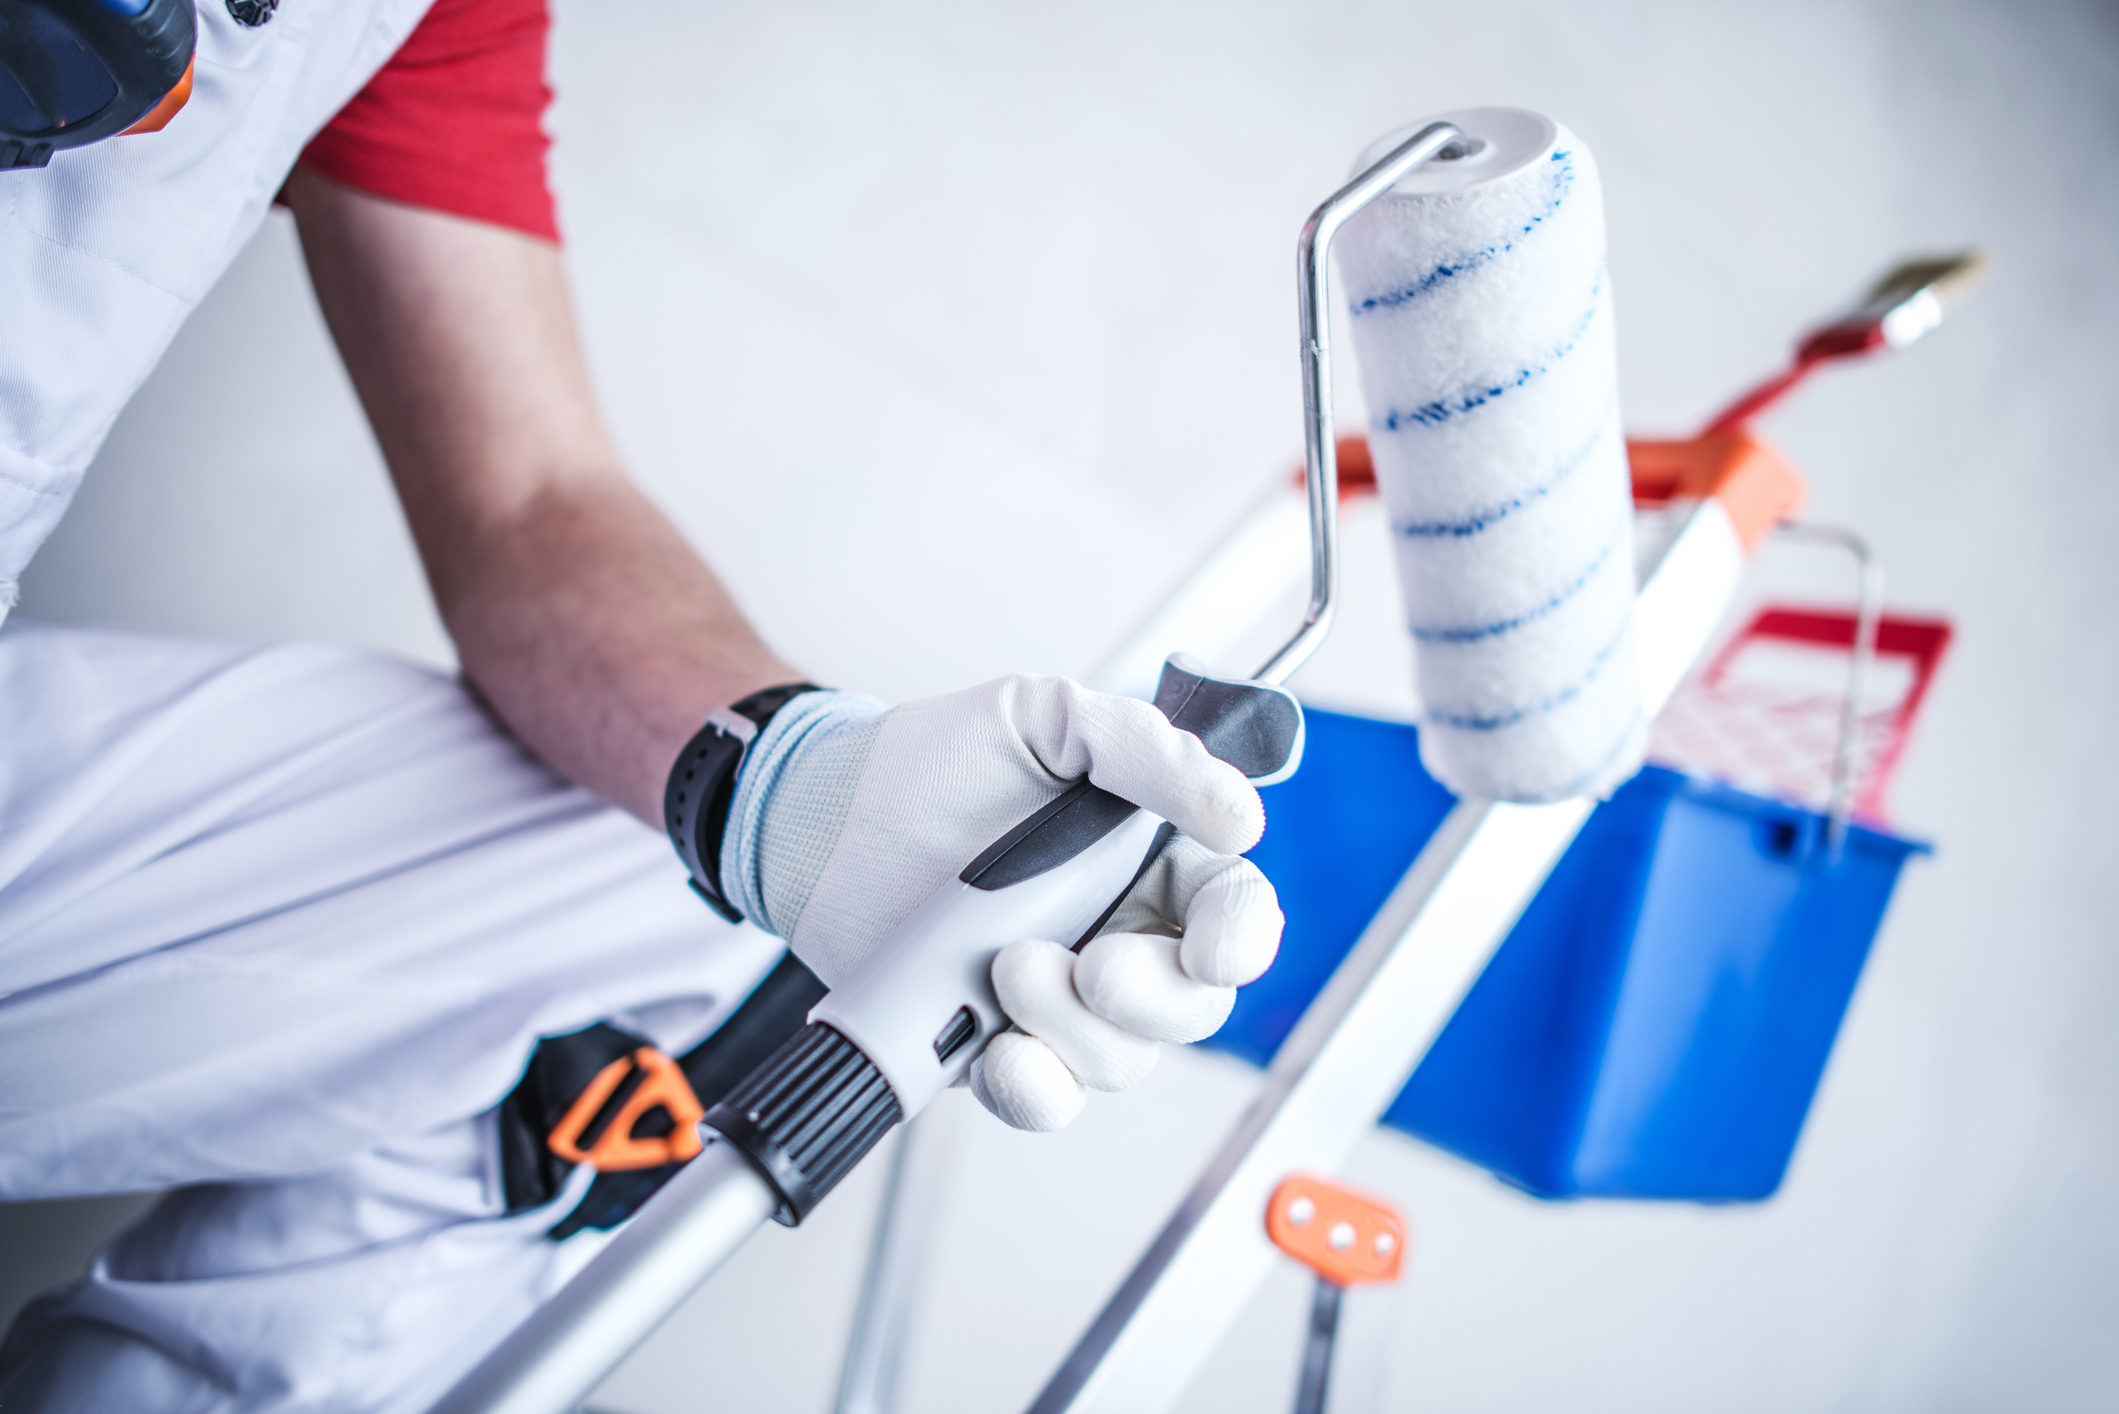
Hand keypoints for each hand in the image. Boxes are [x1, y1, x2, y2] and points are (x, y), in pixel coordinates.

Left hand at [720, 675, 1283, 1128]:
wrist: (826, 817)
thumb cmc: (936, 760)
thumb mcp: (1046, 717)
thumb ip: (1147, 750)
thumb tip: (1240, 811)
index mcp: (1149, 857)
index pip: (1234, 910)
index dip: (1242, 937)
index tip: (1214, 949)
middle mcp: (1119, 934)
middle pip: (1192, 1006)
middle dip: (1152, 999)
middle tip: (1091, 965)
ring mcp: (1059, 998)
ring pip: (1120, 1058)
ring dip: (1071, 1027)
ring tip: (1004, 968)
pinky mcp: (997, 1043)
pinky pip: (1044, 1097)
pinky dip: (1031, 1089)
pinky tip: (998, 1054)